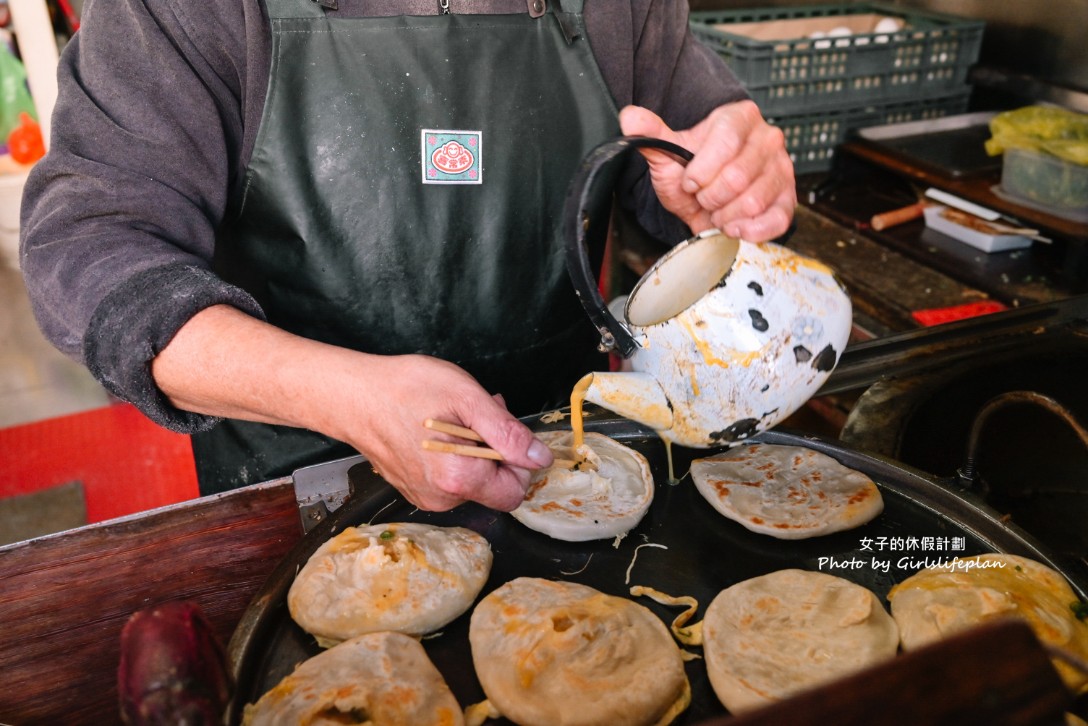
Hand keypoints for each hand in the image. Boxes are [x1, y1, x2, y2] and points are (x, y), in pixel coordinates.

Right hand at [151, 306, 551, 512]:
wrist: (352, 396)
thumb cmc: (406, 390)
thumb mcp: (468, 399)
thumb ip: (508, 433)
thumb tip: (540, 458)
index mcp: (460, 479)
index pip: (516, 492)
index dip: (519, 462)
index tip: (505, 430)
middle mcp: (442, 498)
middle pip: (494, 488)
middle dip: (497, 453)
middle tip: (481, 415)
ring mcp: (424, 497)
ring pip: (473, 483)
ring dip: (476, 452)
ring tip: (456, 417)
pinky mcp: (412, 490)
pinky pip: (449, 481)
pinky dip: (455, 457)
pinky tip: (440, 430)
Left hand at [619, 101, 795, 241]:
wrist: (710, 196)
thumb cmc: (694, 171)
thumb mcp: (670, 152)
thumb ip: (651, 135)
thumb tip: (630, 117)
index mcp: (740, 118)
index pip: (725, 143)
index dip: (700, 171)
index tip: (690, 180)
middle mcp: (767, 139)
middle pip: (737, 177)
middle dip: (710, 197)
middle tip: (704, 197)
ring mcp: (781, 169)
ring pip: (753, 202)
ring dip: (725, 215)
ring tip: (717, 210)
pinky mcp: (788, 200)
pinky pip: (775, 220)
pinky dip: (749, 231)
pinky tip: (733, 226)